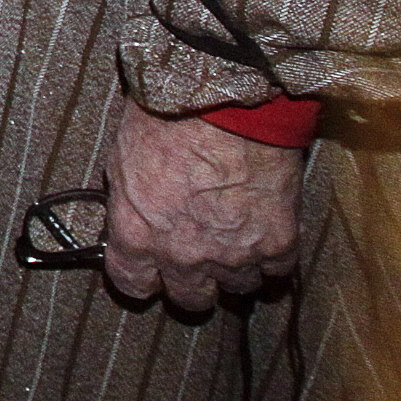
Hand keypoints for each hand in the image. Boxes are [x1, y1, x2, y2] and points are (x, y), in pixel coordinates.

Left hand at [99, 104, 302, 313]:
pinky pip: (278, 271)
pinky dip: (273, 257)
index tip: (149, 270)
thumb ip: (130, 203)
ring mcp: (234, 254)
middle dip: (192, 283)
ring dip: (236, 269)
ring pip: (238, 288)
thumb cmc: (165, 119)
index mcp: (137, 237)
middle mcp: (184, 256)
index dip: (142, 278)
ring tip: (235, 242)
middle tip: (197, 260)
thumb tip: (134, 216)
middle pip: (191, 298)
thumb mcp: (122, 161)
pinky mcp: (277, 242)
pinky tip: (267, 238)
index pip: (134, 285)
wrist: (222, 102)